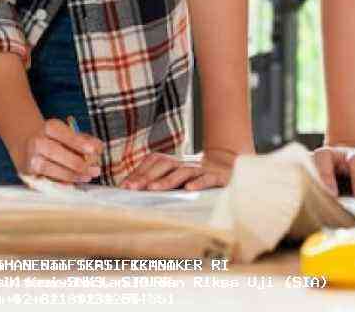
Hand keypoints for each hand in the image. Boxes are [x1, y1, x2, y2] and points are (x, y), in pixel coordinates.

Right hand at [11, 118, 103, 183]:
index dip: (78, 142)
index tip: (94, 150)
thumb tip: (98, 148)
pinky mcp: (29, 172)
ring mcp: (31, 157)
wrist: (28, 145)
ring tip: (87, 177)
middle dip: (77, 162)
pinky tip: (73, 184)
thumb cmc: (56, 140)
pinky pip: (45, 178)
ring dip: (71, 175)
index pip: (63, 133)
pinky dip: (60, 183)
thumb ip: (86, 140)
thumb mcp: (69, 134)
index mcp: (49, 127)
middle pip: (55, 151)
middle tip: (95, 170)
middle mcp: (37, 140)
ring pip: (50, 167)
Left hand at [121, 148, 239, 190]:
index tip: (125, 186)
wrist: (229, 172)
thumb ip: (157, 183)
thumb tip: (130, 190)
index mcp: (173, 163)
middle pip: (164, 164)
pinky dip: (198, 182)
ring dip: (166, 180)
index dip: (139, 172)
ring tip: (153, 189)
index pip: (153, 162)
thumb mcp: (176, 181)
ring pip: (182, 171)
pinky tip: (189, 189)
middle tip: (133, 188)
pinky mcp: (218, 177)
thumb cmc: (197, 180)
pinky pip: (207, 178)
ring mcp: (201, 169)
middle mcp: (185, 163)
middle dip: (147, 176)